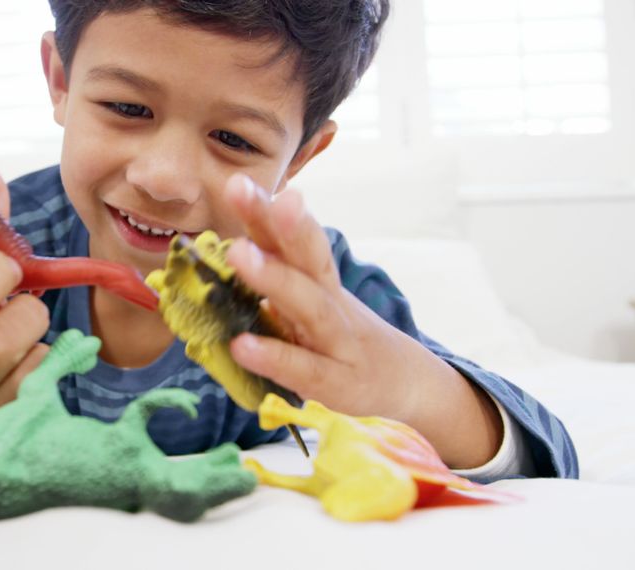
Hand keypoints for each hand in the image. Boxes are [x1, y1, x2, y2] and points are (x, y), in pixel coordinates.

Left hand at [222, 174, 500, 467]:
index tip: (238, 182)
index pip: (293, 239)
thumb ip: (278, 278)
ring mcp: (338, 342)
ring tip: (238, 253)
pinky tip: (241, 345)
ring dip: (274, 276)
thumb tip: (226, 251)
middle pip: (306, 257)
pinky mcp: (339, 384)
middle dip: (275, 223)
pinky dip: (274, 356)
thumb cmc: (344, 339)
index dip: (267, 211)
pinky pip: (305, 369)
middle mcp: (331, 302)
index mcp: (320, 281)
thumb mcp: (314, 304)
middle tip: (241, 191)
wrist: (408, 384)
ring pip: (310, 305)